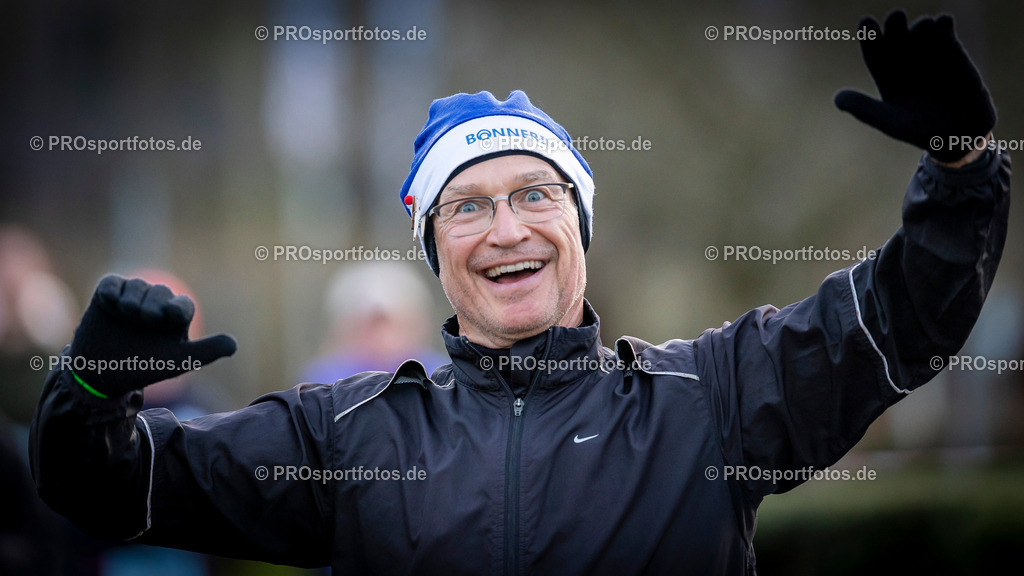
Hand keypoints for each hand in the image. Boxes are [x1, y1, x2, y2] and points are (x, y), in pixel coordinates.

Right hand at [67, 274, 236, 397]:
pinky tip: (110, 299)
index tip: (173, 314)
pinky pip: (112, 283)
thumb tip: (234, 345)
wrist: (103, 374)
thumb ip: (206, 352)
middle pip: (160, 293)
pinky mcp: (107, 294)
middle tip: (145, 316)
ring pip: (137, 286)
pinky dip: (112, 289)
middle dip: (154, 303)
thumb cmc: (145, 366)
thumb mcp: (177, 362)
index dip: (178, 308)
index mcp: (175, 317)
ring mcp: (131, 297)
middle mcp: (155, 303)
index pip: (182, 306)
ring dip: (133, 297)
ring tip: (128, 311)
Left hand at [834, 10, 995, 162]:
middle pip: (895, 36)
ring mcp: (926, 52)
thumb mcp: (891, 122)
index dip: (869, 36)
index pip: (874, 51)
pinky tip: (943, 21)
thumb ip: (865, 109)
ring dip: (920, 25)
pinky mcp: (950, 49)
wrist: (961, 132)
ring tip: (923, 25)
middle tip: (896, 17)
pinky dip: (943, 24)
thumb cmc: (921, 131)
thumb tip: (837, 98)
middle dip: (894, 25)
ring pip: (919, 30)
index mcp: (885, 74)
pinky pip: (944, 30)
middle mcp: (902, 59)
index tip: (866, 22)